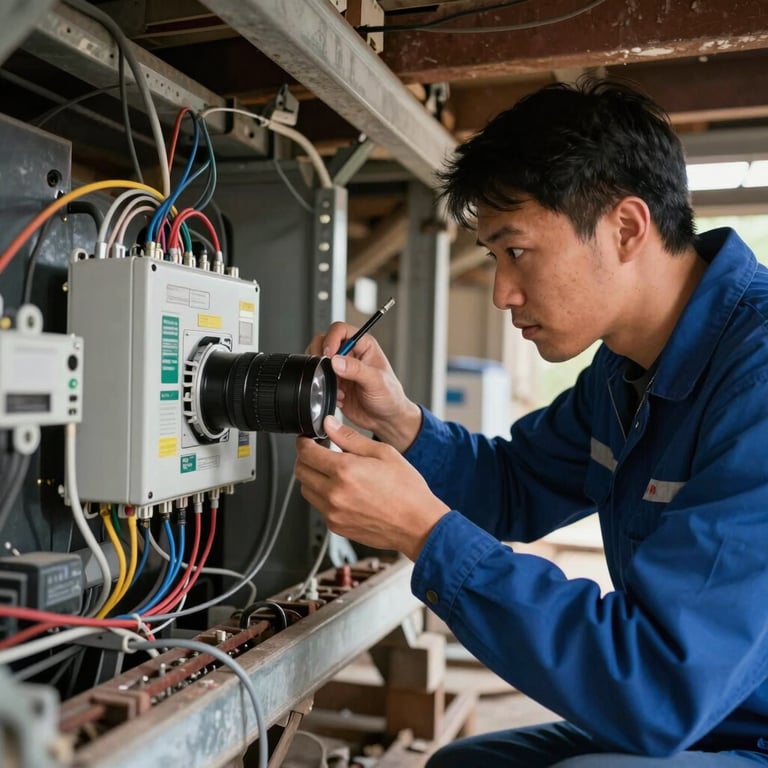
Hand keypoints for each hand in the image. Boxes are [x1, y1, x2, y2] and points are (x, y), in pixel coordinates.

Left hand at [294, 415, 449, 560]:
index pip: (306, 452)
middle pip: (300, 471)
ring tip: (333, 473)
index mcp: (345, 471)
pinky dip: (323, 496)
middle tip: (319, 453)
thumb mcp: (383, 452)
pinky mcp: (336, 527)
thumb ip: (350, 438)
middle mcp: (334, 494)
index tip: (308, 440)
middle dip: (306, 458)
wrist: (418, 525)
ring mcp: (333, 513)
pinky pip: (318, 507)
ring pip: (305, 490)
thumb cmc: (407, 491)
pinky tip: (342, 491)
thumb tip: (330, 425)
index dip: (304, 442)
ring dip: (312, 478)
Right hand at [307, 321, 421, 452]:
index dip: (331, 339)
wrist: (385, 420)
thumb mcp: (376, 382)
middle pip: (323, 341)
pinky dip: (322, 388)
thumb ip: (357, 369)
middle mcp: (350, 354)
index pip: (340, 330)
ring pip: (317, 359)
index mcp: (364, 346)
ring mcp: (340, 369)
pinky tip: (338, 397)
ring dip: (321, 373)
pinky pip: (318, 379)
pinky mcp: (333, 383)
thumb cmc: (390, 397)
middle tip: (326, 370)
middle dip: (320, 355)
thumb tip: (336, 360)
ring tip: (336, 386)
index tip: (329, 355)